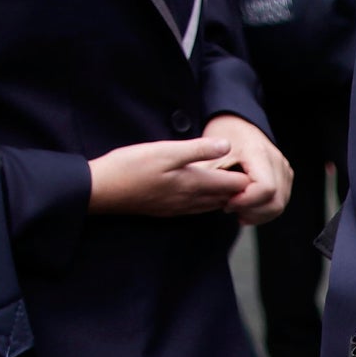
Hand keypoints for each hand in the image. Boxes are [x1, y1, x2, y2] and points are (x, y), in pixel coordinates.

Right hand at [86, 137, 249, 216]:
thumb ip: (198, 150)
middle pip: (228, 198)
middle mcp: (192, 201)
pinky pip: (198, 209)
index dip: (247, 175)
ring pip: (214, 206)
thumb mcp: (166, 151)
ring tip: (234, 184)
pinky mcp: (168, 211)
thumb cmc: (131, 166)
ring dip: (226, 196)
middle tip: (252, 174)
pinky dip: (209, 202)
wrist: (102, 190)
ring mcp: (180, 208)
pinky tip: (206, 195)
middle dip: (242, 189)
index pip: (235, 186)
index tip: (253, 163)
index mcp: (195, 184)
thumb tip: (227, 145)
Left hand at [203, 114, 292, 225]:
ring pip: (279, 205)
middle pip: (276, 201)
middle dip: (252, 211)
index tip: (228, 202)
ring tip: (237, 209)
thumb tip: (216, 200)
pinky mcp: (285, 177)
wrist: (236, 124)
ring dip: (257, 214)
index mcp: (259, 153)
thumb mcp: (210, 154)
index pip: (266, 188)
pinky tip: (246, 207)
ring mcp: (284, 170)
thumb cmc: (223, 137)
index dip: (247, 201)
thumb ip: (213, 178)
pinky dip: (263, 210)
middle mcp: (277, 161)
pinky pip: (280, 202)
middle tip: (230, 208)